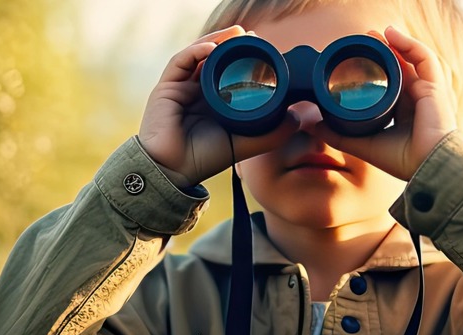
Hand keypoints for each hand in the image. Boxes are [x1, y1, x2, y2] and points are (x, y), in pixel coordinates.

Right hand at [138, 25, 298, 187]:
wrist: (175, 171)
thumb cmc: (204, 159)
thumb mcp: (245, 143)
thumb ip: (271, 134)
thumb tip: (297, 118)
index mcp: (212, 101)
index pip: (227, 71)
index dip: (242, 57)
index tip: (263, 48)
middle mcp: (195, 91)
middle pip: (212, 58)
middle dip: (230, 44)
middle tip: (251, 36)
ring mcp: (180, 87)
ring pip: (197, 55)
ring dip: (216, 41)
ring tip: (235, 34)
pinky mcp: (165, 88)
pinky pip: (180, 62)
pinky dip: (196, 51)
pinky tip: (213, 48)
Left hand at [312, 26, 458, 181]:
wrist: (426, 165)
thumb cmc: (403, 160)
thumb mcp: (364, 145)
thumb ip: (339, 135)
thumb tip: (313, 126)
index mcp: (404, 112)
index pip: (392, 84)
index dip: (377, 70)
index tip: (357, 60)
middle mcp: (417, 99)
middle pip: (401, 67)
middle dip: (384, 51)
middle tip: (365, 41)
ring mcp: (427, 91)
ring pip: (411, 59)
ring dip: (395, 43)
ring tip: (375, 34)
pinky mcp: (434, 86)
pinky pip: (424, 57)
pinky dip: (409, 43)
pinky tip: (392, 34)